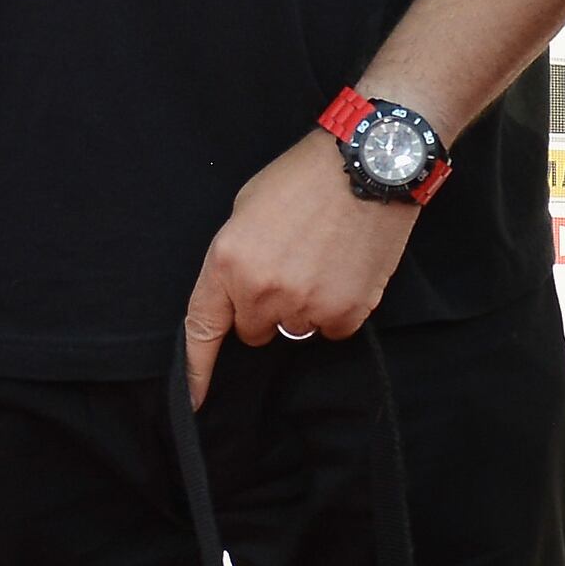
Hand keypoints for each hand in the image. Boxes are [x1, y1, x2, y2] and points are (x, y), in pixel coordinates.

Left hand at [183, 128, 418, 406]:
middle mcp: (262, 291)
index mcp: (229, 262)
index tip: (196, 401)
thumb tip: (239, 295)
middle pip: (255, 332)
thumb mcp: (246, 209)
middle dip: (266, 309)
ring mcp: (305, 305)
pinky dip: (338, 308)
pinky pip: (332, 329)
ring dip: (304, 305)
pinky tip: (346, 270)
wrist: (369, 164)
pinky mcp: (346, 312)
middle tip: (291, 266)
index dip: (197, 371)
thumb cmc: (305, 178)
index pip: (202, 328)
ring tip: (323, 259)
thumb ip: (235, 260)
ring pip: (296, 329)